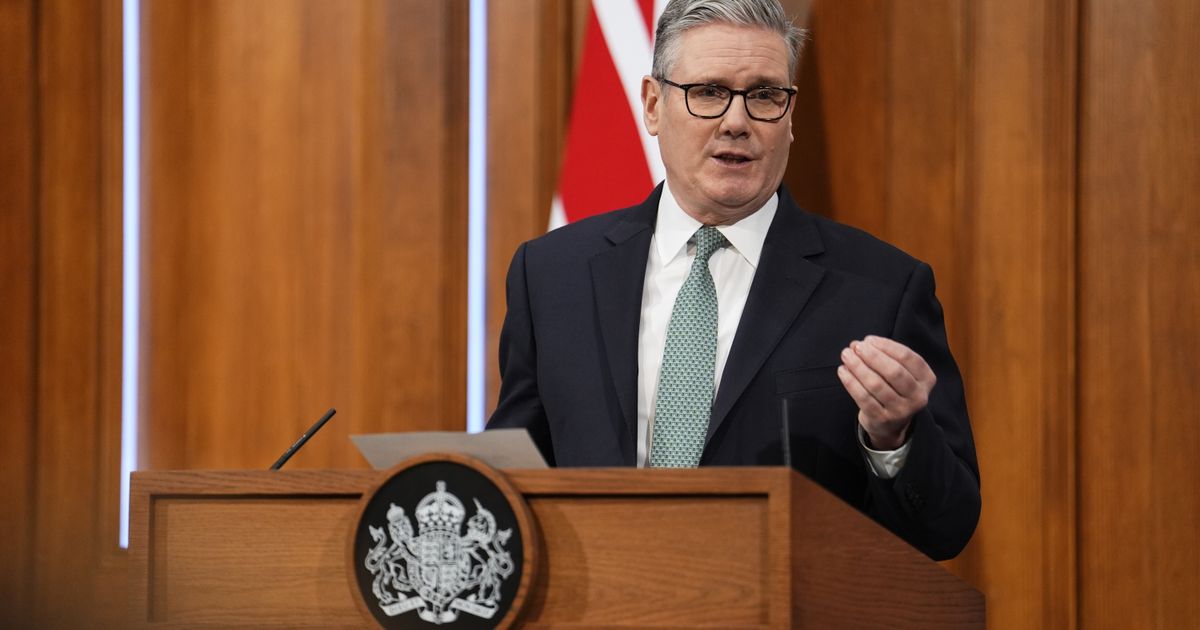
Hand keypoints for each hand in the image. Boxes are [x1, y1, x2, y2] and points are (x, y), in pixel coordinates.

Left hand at [837, 335, 935, 449]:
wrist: (891, 424)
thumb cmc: (893, 388)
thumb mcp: (901, 373)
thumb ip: (887, 356)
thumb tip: (862, 343)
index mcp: (926, 379)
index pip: (907, 357)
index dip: (886, 346)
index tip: (868, 339)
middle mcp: (918, 396)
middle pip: (894, 371)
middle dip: (872, 355)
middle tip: (855, 346)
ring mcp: (901, 410)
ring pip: (876, 384)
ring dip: (858, 366)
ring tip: (846, 355)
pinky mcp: (882, 419)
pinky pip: (863, 397)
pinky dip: (850, 381)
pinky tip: (843, 371)